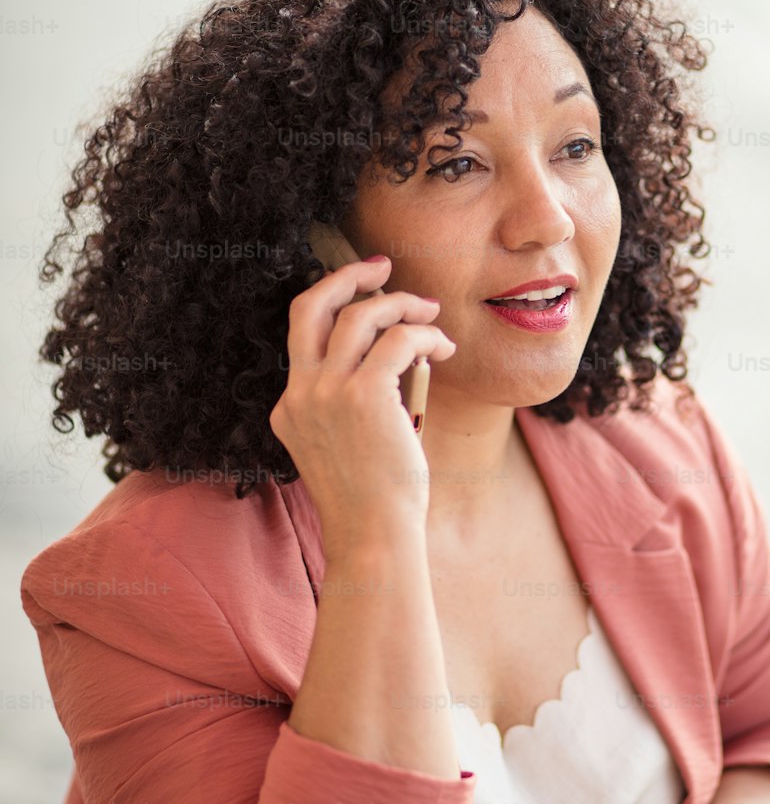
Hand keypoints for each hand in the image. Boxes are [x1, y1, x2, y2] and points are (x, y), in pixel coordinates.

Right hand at [269, 254, 455, 553]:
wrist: (374, 536)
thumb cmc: (373, 499)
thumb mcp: (347, 446)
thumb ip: (353, 403)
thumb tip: (399, 353)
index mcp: (290, 407)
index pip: (304, 334)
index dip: (337, 306)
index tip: (367, 293)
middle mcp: (300, 394)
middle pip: (310, 305)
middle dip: (346, 275)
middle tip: (381, 267)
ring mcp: (327, 393)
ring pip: (362, 315)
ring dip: (402, 304)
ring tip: (431, 313)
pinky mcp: (364, 395)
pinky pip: (400, 339)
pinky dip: (427, 334)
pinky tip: (445, 347)